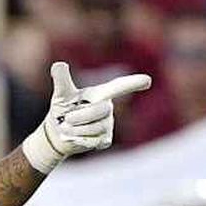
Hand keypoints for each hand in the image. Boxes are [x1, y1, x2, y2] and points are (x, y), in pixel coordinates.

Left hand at [22, 62, 151, 173]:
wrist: (58, 132)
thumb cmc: (63, 108)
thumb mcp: (61, 93)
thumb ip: (61, 79)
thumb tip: (58, 65)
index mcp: (101, 94)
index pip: (118, 87)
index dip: (132, 83)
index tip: (148, 80)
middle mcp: (108, 108)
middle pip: (99, 111)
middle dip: (78, 116)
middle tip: (66, 118)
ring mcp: (108, 124)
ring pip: (94, 128)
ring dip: (75, 129)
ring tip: (68, 127)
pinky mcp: (105, 139)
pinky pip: (93, 140)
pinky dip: (78, 139)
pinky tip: (76, 137)